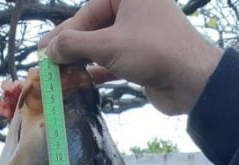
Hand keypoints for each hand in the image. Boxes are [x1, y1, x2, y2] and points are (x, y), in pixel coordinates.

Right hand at [39, 0, 221, 114]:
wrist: (192, 80)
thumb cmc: (153, 51)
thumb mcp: (108, 45)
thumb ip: (75, 45)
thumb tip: (50, 49)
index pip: (88, 12)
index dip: (65, 33)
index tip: (46, 50)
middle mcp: (135, 9)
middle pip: (95, 27)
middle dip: (72, 46)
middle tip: (48, 62)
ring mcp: (140, 34)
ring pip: (104, 45)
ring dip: (83, 61)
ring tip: (60, 74)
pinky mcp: (144, 58)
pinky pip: (115, 61)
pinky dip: (99, 71)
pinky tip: (82, 81)